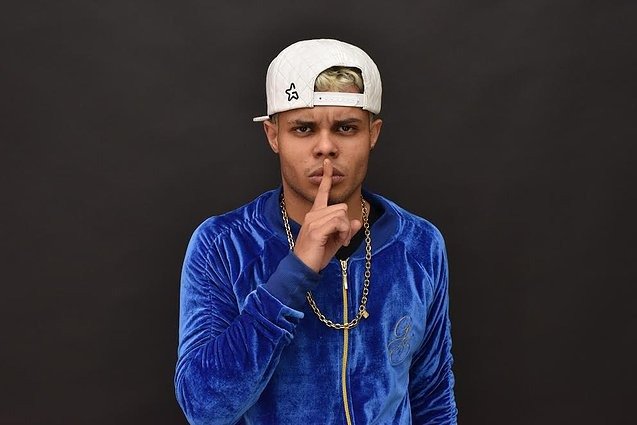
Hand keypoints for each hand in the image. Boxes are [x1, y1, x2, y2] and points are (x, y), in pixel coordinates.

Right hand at [292, 158, 362, 272]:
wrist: (303, 268)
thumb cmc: (316, 255)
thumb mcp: (335, 241)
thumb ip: (346, 230)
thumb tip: (358, 221)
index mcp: (315, 214)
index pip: (322, 192)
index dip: (326, 177)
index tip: (328, 164)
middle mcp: (313, 214)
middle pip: (340, 207)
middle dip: (346, 224)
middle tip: (343, 239)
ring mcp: (313, 221)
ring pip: (341, 214)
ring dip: (346, 230)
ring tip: (340, 242)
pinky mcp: (316, 229)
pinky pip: (339, 223)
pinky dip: (344, 233)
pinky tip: (339, 243)